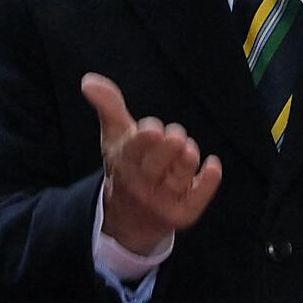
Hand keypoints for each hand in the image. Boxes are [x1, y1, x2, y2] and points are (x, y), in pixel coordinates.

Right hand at [83, 73, 222, 253]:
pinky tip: (212, 164)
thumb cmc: (125, 168)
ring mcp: (162, 202)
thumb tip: (89, 81)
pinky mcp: (182, 215)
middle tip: (175, 137)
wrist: (128, 221)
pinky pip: (199, 197)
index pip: (135, 148)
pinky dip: (209, 179)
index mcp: (123, 163)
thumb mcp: (114, 138)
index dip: (148, 135)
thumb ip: (108, 106)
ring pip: (181, 175)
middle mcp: (141, 185)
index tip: (154, 129)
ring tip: (186, 151)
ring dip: (189, 156)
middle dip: (173, 142)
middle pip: (160, 161)